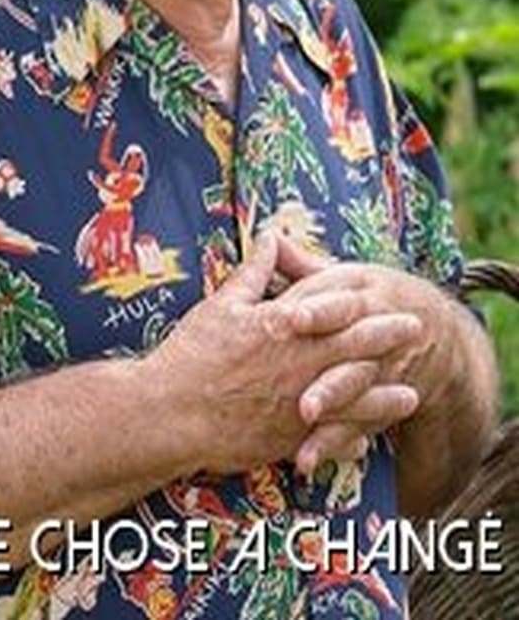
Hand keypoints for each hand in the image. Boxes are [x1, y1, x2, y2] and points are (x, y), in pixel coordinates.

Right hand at [143, 232, 422, 475]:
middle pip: (359, 350)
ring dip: (386, 398)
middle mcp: (301, 365)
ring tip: (411, 396)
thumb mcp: (223, 303)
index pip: (340, 311)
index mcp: (286, 327)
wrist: (171, 412)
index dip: (368, 305)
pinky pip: (331, 439)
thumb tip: (272, 237)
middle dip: (390, 340)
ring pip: (356, 400)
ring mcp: (299, 405)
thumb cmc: (192, 353)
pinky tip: (364, 439)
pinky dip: (351, 438)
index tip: (388, 297)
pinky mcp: (289, 438)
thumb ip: (255, 272)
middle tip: (416, 332)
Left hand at [271, 237, 455, 474]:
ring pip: (356, 391)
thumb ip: (301, 264)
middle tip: (300, 391)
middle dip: (327, 375)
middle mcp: (372, 334)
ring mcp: (378, 372)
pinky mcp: (376, 404)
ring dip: (332, 407)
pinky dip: (333, 444)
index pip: (339, 302)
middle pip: (351, 353)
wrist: (429, 329)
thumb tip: (267, 235)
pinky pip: (356, 425)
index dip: (316, 309)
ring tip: (305, 419)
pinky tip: (305, 459)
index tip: (289, 316)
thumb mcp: (342, 276)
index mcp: (361, 295)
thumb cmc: (366, 297)